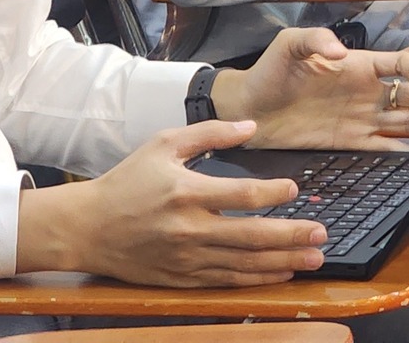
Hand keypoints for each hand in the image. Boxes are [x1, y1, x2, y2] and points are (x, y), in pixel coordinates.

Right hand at [16, 120, 325, 285]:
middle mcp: (188, 229)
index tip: (295, 190)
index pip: (240, 195)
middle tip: (321, 232)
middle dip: (291, 236)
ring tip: (314, 257)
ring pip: (244, 264)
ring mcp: (186, 259)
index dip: (271, 193)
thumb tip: (250, 126)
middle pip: (251, 236)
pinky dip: (257, 279)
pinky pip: (227, 282)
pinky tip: (281, 273)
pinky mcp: (182, 279)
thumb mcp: (163, 144)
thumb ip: (209, 133)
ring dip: (283, 261)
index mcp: (185, 192)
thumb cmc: (126, 181)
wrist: (87, 228)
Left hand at [216, 29, 408, 147]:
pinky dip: (408, 154)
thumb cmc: (269, 71)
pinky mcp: (351, 143)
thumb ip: (313, 41)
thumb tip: (337, 49)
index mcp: (357, 65)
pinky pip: (386, 149)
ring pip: (407, 124)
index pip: (397, 64)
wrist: (247, 110)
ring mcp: (361, 119)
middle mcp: (366, 92)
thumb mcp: (288, 46)